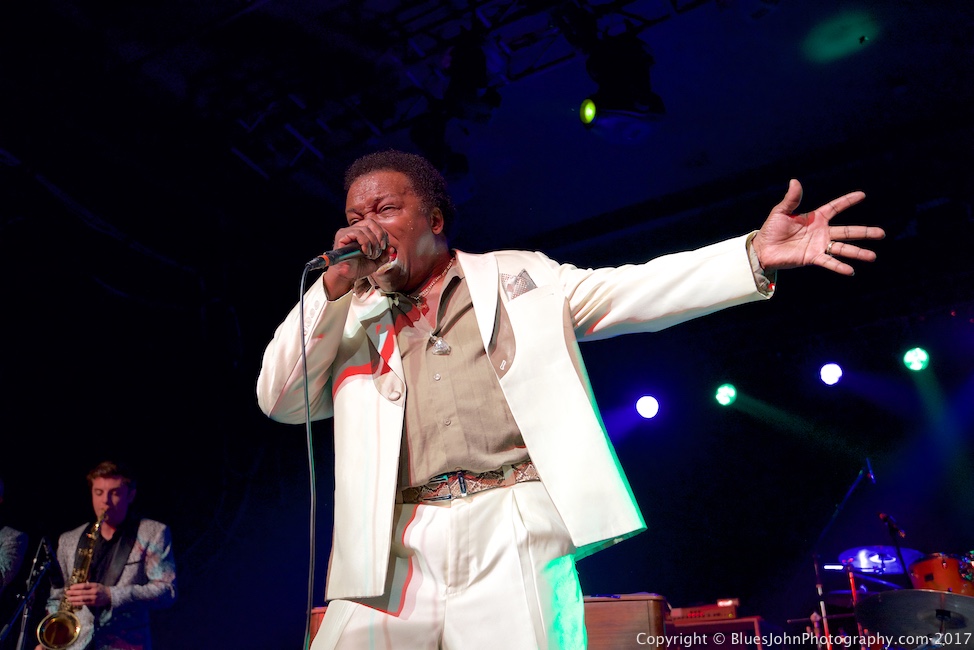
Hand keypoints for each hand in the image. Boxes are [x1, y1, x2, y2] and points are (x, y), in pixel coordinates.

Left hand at [64, 582, 111, 606]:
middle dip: (73, 593)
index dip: (77, 586)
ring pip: (82, 598)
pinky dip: (77, 603)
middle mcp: (94, 592)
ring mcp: (93, 598)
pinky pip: (83, 603)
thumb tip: (77, 586)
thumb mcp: (96, 584)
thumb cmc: (101, 589)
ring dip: (74, 599)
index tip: (71, 587)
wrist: (109, 596)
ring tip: (68, 598)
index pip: (84, 586)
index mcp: (95, 585)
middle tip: (67, 592)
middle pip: (82, 592)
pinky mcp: (93, 603)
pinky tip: (72, 603)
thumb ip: (88, 585)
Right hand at [322, 222, 390, 298]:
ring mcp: (346, 232)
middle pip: (370, 222)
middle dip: (379, 236)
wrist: (347, 276)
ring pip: (365, 229)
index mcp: (361, 233)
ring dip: (372, 242)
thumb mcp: (376, 262)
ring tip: (371, 254)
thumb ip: (384, 255)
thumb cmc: (359, 268)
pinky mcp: (341, 236)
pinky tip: (366, 252)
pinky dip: (365, 243)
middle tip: (380, 249)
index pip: (374, 225)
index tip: (385, 247)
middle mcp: (353, 230)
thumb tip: (392, 248)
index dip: (382, 234)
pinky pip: (357, 233)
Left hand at [751, 179, 884, 274]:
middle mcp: (821, 232)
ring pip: (842, 248)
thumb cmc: (770, 230)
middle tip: (882, 233)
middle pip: (847, 231)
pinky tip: (851, 270)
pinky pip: (828, 262)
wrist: (762, 249)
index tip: (862, 195)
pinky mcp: (812, 258)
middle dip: (864, 232)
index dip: (847, 201)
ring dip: (857, 252)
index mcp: (815, 218)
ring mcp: (818, 246)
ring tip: (873, 256)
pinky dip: (839, 266)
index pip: (835, 207)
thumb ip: (791, 199)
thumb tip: (795, 181)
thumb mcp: (780, 212)